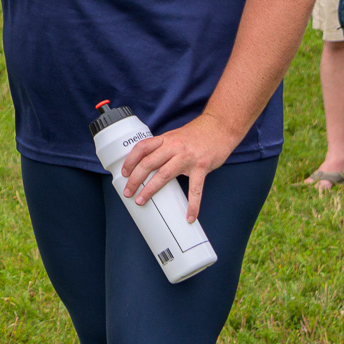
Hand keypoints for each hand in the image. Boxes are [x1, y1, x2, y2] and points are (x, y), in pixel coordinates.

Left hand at [120, 113, 240, 220]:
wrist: (220, 128)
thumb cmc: (197, 134)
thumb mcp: (175, 136)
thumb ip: (163, 147)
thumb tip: (148, 162)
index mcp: (166, 139)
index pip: (142, 148)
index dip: (130, 160)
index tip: (124, 173)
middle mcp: (174, 147)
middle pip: (148, 163)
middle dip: (135, 178)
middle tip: (128, 191)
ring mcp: (188, 157)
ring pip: (164, 175)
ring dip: (150, 190)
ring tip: (141, 200)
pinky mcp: (202, 167)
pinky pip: (195, 189)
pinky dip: (192, 204)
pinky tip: (189, 216)